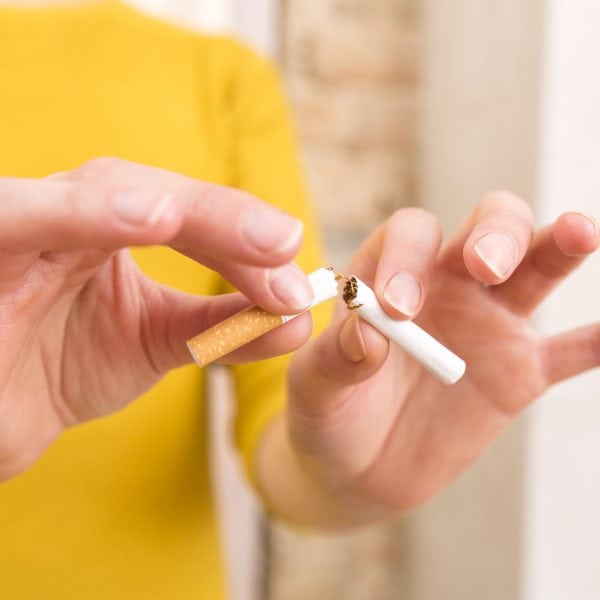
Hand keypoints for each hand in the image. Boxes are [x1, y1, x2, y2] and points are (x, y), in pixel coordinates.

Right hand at [0, 158, 313, 479]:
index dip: (243, 247)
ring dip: (157, 203)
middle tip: (283, 243)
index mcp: (108, 229)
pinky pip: (22, 218)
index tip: (295, 287)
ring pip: (93, 190)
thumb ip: (223, 328)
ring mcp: (22, 223)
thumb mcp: (156, 342)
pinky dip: (79, 214)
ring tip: (205, 218)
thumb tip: (299, 320)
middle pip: (153, 194)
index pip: (187, 219)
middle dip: (220, 218)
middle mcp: (68, 213)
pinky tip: (147, 216)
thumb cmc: (61, 367)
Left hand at [258, 191, 599, 526]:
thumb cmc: (328, 416)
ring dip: (558, 247)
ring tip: (579, 232)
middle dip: (494, 233)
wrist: (357, 468)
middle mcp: (445, 287)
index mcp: (388, 276)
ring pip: (535, 270)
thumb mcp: (314, 390)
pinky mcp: (518, 374)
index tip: (399, 311)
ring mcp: (487, 326)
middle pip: (486, 229)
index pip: (410, 236)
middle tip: (485, 266)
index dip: (407, 257)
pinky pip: (569, 352)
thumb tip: (369, 335)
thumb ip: (334, 360)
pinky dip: (597, 342)